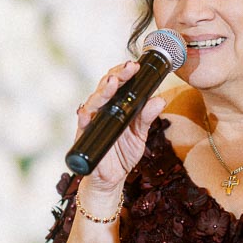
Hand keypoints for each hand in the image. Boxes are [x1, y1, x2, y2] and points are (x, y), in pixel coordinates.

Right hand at [75, 61, 167, 192]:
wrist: (112, 178)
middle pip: (105, 88)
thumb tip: (159, 100)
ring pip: (93, 103)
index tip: (135, 65)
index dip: (124, 72)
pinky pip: (83, 127)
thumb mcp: (140, 134)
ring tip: (111, 84)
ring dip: (102, 92)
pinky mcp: (85, 139)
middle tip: (128, 67)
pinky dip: (84, 119)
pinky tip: (87, 113)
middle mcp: (101, 111)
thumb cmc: (123, 152)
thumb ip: (147, 117)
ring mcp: (92, 123)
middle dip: (116, 76)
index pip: (117, 83)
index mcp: (115, 106)